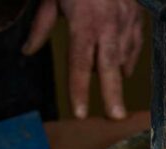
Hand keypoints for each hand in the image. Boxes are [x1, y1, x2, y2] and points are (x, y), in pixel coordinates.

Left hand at [23, 0, 142, 119]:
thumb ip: (41, 26)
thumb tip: (27, 51)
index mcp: (85, 21)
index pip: (80, 64)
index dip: (79, 90)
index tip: (81, 112)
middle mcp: (108, 23)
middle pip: (109, 66)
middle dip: (112, 93)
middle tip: (115, 117)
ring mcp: (126, 19)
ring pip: (124, 56)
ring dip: (116, 76)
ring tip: (113, 98)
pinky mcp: (137, 15)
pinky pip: (135, 44)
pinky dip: (128, 58)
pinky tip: (122, 70)